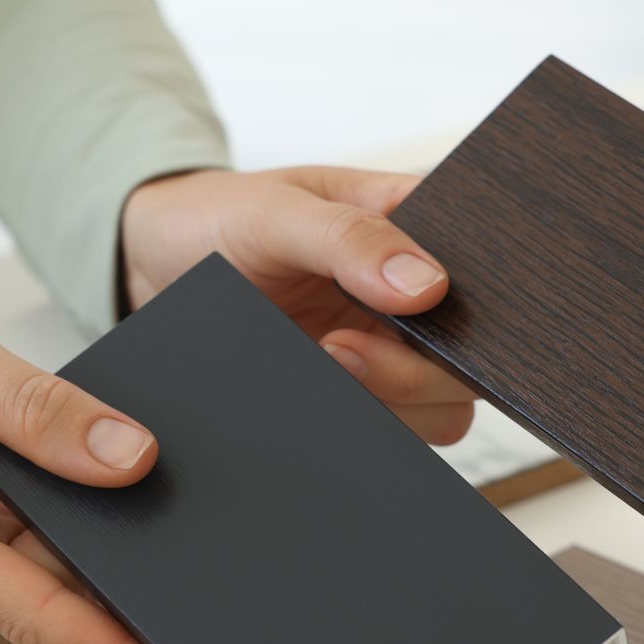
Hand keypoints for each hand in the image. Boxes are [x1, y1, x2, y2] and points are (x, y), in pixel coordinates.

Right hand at [0, 298, 208, 643]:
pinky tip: (147, 522)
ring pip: (57, 581)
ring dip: (125, 576)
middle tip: (240, 615)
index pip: (43, 617)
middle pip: (61, 608)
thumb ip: (42, 411)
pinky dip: (90, 542)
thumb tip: (132, 458)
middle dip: (146, 615)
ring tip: (213, 563)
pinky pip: (40, 554)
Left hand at [121, 166, 474, 444]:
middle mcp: (418, 299)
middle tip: (341, 349)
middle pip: (474, 359)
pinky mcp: (359, 396)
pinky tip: (312, 388)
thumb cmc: (220, 217)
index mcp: (418, 229)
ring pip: (443, 407)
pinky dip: (359, 425)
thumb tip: (428, 285)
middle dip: (418, 368)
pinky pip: (391, 432)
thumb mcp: (278, 210)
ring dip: (390, 401)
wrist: (152, 265)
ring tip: (320, 362)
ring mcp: (392, 351)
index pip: (490, 273)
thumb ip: (350, 238)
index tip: (422, 315)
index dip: (480, 307)